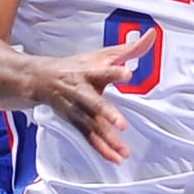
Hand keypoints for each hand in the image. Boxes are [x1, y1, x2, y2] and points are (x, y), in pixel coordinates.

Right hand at [34, 31, 154, 162]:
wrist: (41, 80)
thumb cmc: (76, 67)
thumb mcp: (102, 55)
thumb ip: (130, 49)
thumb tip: (152, 35)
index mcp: (89, 72)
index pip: (103, 71)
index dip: (114, 72)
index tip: (126, 73)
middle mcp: (81, 92)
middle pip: (94, 103)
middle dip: (107, 113)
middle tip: (121, 124)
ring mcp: (77, 110)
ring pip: (92, 126)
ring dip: (108, 140)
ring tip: (124, 151)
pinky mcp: (76, 122)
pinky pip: (90, 138)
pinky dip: (102, 150)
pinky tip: (115, 158)